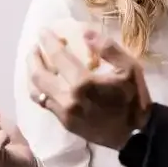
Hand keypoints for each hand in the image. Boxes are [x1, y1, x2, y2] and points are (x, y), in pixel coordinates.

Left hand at [28, 28, 152, 149]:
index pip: (57, 56)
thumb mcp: (130, 68)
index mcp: (83, 83)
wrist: (134, 136)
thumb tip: (85, 34)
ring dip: (32, 73)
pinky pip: (44, 103)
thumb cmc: (134, 99)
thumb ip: (108, 48)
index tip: (42, 31)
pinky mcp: (64, 122)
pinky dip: (39, 89)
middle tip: (36, 45)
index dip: (48, 41)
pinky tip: (44, 81)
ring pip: (36, 91)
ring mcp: (63, 113)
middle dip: (34, 57)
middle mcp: (67, 98)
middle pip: (39, 74)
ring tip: (35, 62)